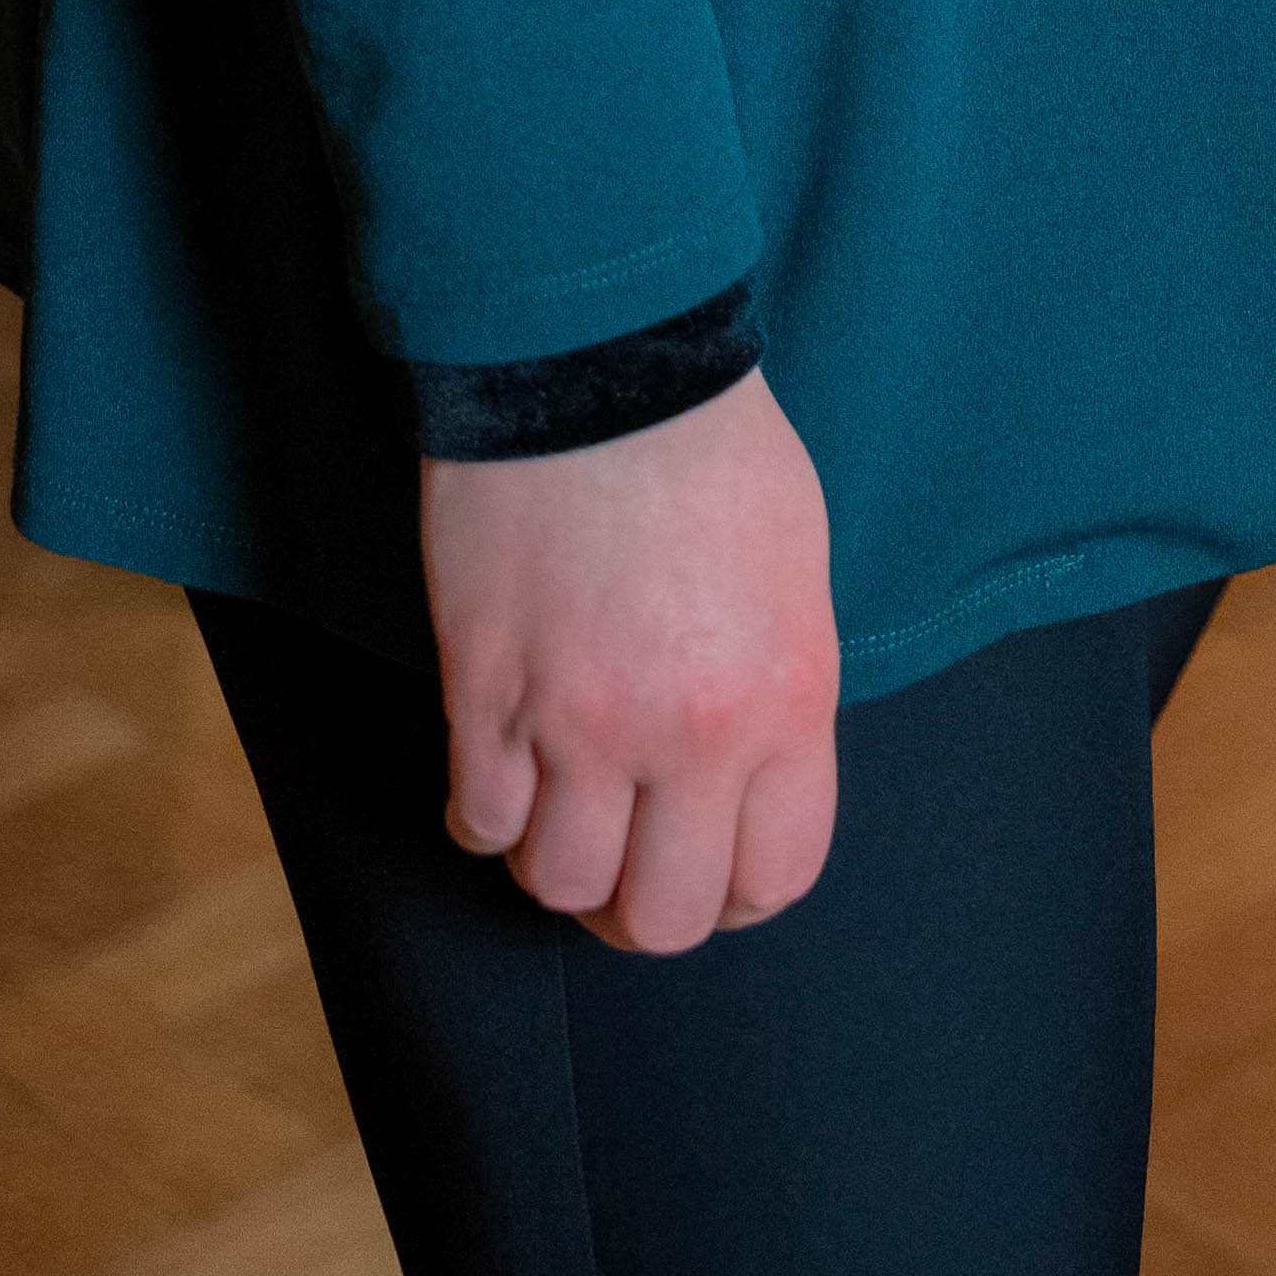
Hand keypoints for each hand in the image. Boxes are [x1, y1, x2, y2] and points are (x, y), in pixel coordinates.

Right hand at [421, 369, 839, 952]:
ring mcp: (580, 722)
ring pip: (560, 885)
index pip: (778, 876)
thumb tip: (743, 774)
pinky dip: (487, 818)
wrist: (599, 359)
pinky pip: (480, 821)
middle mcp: (688, 734)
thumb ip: (776, 692)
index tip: (715, 868)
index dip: (741, 891)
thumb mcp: (795, 574)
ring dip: (561, 863)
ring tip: (563, 814)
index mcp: (784, 699)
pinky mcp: (488, 694)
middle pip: (664, 916)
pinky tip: (502, 778)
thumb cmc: (711, 445)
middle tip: (631, 864)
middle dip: (647, 906)